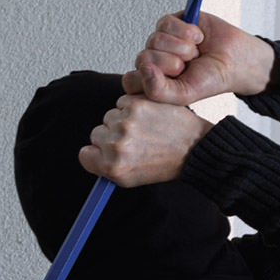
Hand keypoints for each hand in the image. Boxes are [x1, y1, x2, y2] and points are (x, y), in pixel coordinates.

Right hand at [78, 94, 212, 187]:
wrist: (194, 147)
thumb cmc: (167, 162)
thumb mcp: (133, 178)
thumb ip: (108, 168)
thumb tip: (90, 156)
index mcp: (113, 167)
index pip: (85, 155)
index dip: (97, 153)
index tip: (108, 152)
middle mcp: (117, 145)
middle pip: (97, 133)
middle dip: (113, 136)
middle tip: (136, 142)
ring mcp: (126, 123)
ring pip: (110, 115)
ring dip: (124, 119)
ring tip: (146, 130)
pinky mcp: (136, 104)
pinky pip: (123, 102)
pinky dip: (134, 106)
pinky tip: (150, 117)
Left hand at [122, 11, 276, 104]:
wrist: (235, 60)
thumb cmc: (211, 80)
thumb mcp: (185, 94)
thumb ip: (158, 91)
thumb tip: (143, 69)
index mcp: (154, 82)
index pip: (131, 81)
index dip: (148, 81)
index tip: (171, 82)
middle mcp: (155, 60)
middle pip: (142, 58)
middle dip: (170, 63)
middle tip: (188, 66)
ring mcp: (162, 41)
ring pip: (154, 39)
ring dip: (181, 47)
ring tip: (195, 52)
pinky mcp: (172, 22)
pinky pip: (166, 23)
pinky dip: (185, 31)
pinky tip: (198, 38)